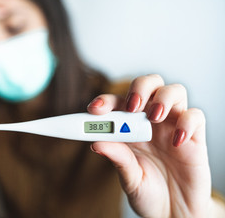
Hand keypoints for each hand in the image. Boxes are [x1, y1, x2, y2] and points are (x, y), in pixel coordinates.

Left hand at [88, 74, 210, 216]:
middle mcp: (151, 122)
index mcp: (129, 128)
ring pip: (174, 91)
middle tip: (131, 106)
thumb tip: (96, 143)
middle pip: (148, 84)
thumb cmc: (148, 192)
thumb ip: (118, 159)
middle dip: (139, 88)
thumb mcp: (129, 178)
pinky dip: (186, 122)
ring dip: (162, 98)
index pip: (117, 103)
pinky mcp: (194, 137)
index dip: (105, 101)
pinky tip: (176, 141)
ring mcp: (173, 126)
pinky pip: (195, 116)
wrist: (174, 212)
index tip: (94, 109)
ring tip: (154, 117)